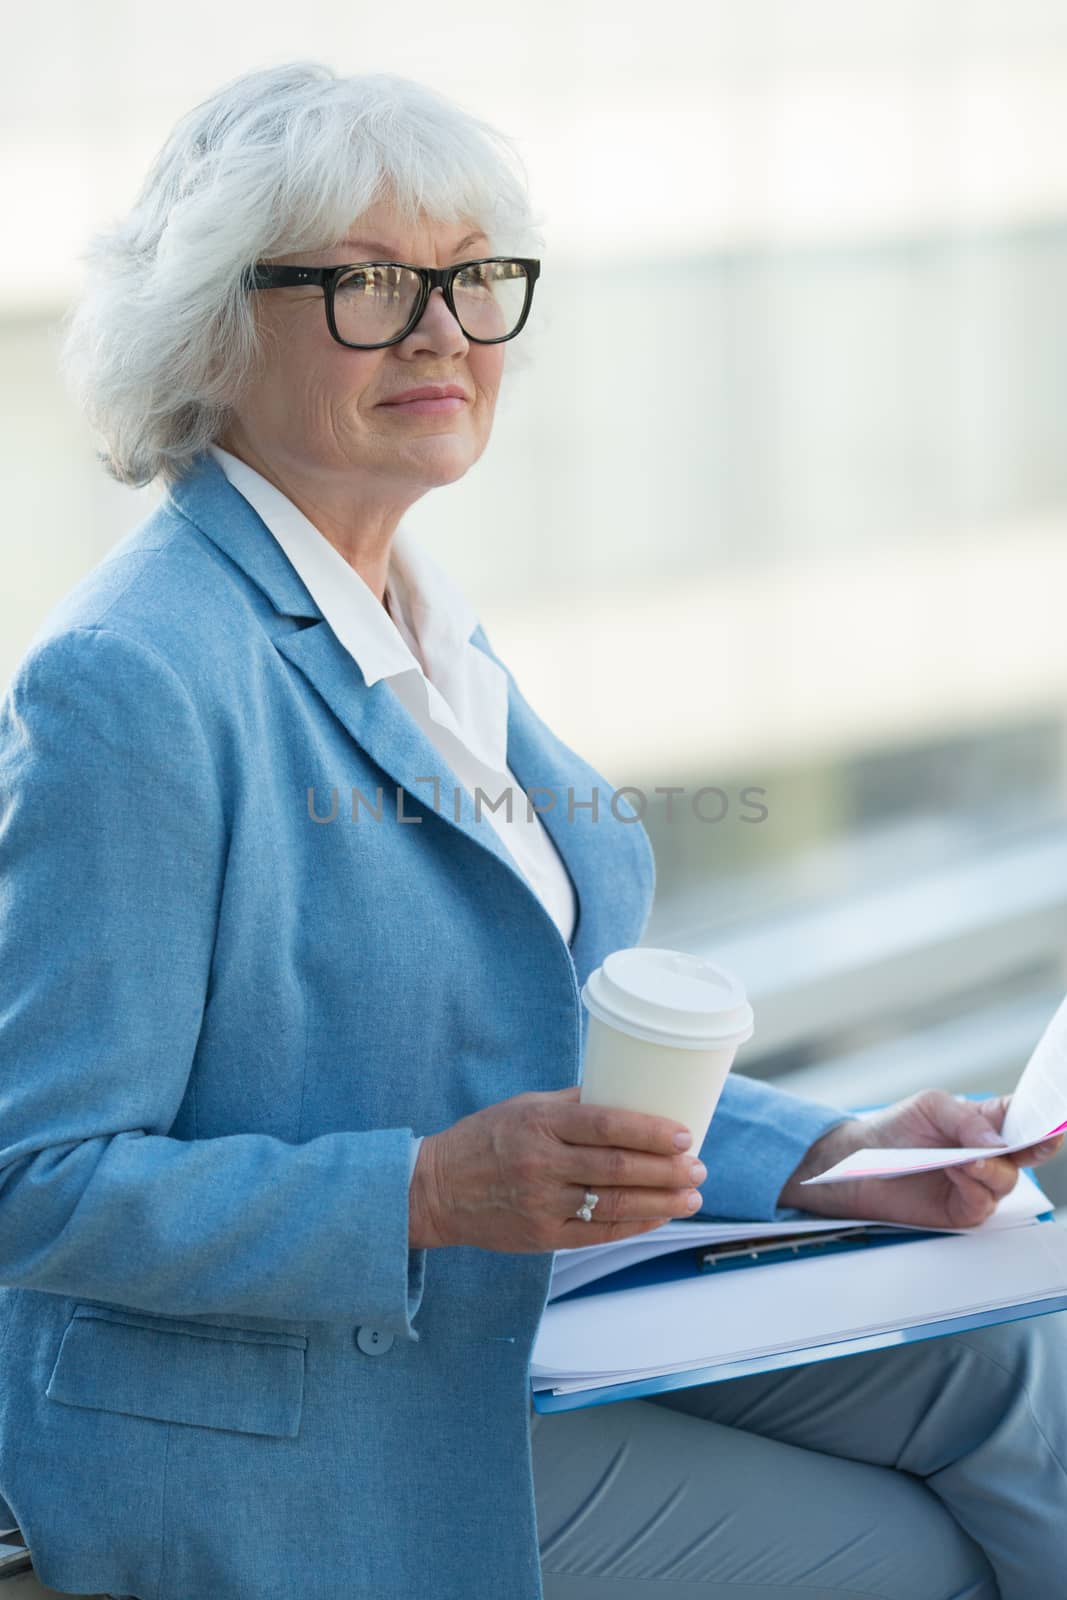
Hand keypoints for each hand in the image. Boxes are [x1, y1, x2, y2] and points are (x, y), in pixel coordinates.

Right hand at [408, 1085, 707, 1251]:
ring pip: (614, 1204)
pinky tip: (658, 1216)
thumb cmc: (485, 1139)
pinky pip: (597, 1233)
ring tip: (692, 1196)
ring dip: (661, 1201)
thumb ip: (573, 1104)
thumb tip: (626, 1094)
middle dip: (667, 1170)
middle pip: (618, 1168)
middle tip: (699, 1167)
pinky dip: (633, 1224)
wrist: (436, 1189)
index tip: (685, 1134)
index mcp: (540, 1123)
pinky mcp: (541, 1235)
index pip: (607, 1125)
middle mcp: (542, 1163)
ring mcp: (542, 1203)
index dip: (650, 1131)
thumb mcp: (524, 1106)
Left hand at [777, 1088, 1065, 1228]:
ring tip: (964, 1158)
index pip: (1026, 1120)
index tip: (1057, 1121)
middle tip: (1028, 1141)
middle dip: (1032, 1147)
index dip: (1045, 1122)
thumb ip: (966, 1118)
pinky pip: (982, 1202)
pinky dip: (973, 1186)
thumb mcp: (930, 1107)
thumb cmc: (894, 1129)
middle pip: (1028, 1154)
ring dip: (990, 1169)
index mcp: (986, 1123)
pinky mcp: (962, 1210)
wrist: (858, 1161)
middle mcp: (988, 1156)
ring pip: (1006, 1181)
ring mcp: (978, 1184)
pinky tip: (956, 1171)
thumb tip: (998, 1140)